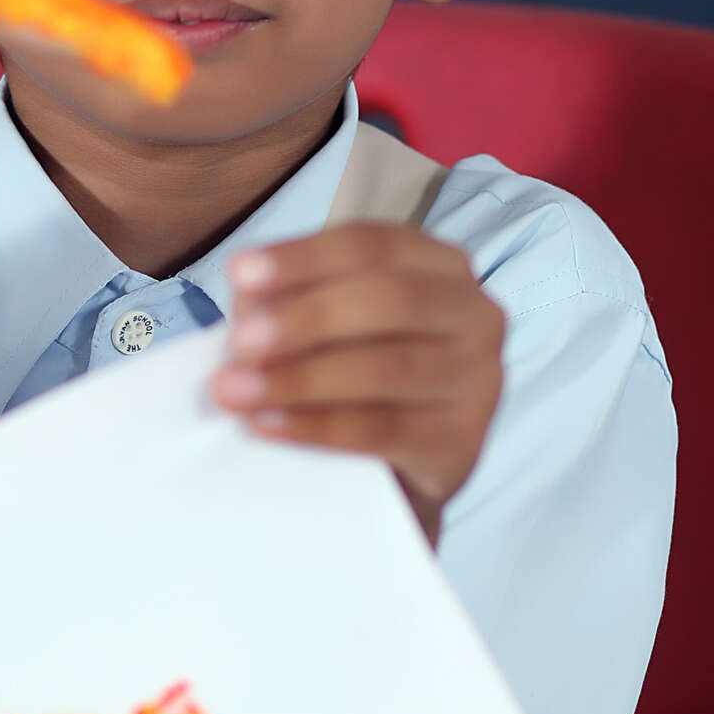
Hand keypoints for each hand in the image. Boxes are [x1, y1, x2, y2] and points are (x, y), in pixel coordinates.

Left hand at [212, 225, 504, 544]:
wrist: (395, 466)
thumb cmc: (353, 374)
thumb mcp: (321, 324)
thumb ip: (286, 300)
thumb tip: (251, 299)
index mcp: (439, 265)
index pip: (372, 246)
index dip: (304, 258)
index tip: (239, 274)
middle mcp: (474, 313)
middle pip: (390, 300)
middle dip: (306, 318)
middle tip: (240, 341)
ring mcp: (478, 380)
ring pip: (386, 368)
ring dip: (301, 379)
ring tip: (235, 392)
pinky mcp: (462, 443)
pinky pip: (383, 430)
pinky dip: (317, 427)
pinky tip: (268, 425)